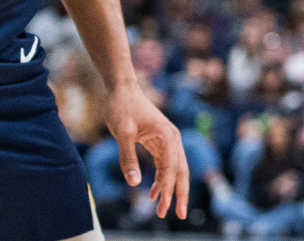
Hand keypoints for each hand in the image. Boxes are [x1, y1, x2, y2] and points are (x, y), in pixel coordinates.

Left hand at [106, 80, 189, 218]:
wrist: (122, 89)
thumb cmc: (123, 108)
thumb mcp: (123, 133)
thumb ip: (128, 158)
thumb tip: (134, 183)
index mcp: (168, 135)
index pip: (171, 167)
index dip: (167, 188)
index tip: (160, 205)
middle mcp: (172, 138)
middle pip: (181, 170)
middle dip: (180, 193)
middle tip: (179, 215)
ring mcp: (167, 140)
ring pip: (174, 169)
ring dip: (170, 189)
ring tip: (162, 209)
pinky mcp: (159, 141)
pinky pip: (164, 164)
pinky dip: (162, 179)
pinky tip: (153, 193)